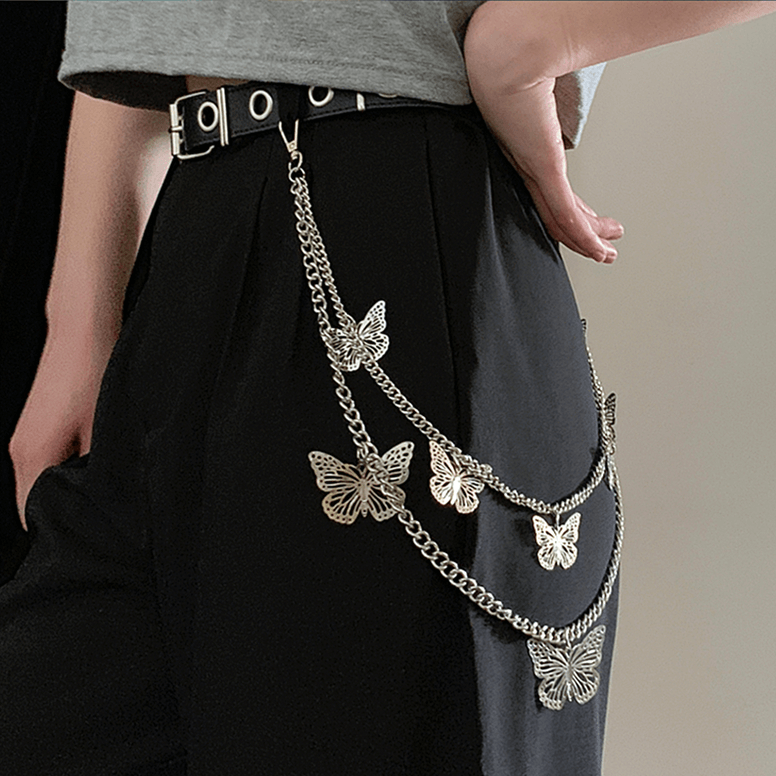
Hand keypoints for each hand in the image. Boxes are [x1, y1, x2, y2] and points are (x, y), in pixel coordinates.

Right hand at [8, 327, 115, 527]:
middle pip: (35, 500)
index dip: (63, 527)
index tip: (91, 532)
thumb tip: (103, 499)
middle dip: (66, 509)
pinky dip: (66, 469)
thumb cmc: (93, 371)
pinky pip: (47, 462)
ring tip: (102, 488)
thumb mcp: (105, 427)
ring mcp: (24, 437)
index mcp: (32, 456)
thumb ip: (98, 468)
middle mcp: (19, 451)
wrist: (81, 327)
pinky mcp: (36, 426)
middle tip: (102, 514)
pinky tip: (93, 463)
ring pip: (43, 480)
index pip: (33, 515)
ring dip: (68, 487)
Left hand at [469, 74, 622, 263]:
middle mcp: (524, 164)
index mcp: (522, 147)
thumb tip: (561, 82)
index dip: (570, 210)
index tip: (587, 220)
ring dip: (587, 240)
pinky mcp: (542, 169)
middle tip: (601, 245)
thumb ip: (552, 93)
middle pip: (555, 211)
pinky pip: (564, 212)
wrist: (504, 53)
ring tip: (606, 254)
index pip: (548, 190)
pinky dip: (583, 236)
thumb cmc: (510, 58)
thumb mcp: (538, 84)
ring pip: (561, 219)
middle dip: (582, 232)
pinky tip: (596, 250)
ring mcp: (533, 169)